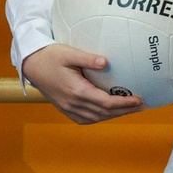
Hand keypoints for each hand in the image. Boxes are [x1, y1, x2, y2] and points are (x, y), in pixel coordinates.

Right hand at [21, 43, 145, 124]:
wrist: (31, 65)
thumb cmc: (49, 56)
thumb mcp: (68, 53)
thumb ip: (87, 59)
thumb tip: (106, 62)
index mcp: (76, 91)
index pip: (106, 103)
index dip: (124, 103)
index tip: (139, 99)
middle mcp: (73, 103)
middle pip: (104, 113)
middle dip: (124, 111)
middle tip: (142, 106)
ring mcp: (68, 108)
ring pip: (96, 118)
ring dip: (114, 115)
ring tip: (129, 109)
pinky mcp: (65, 108)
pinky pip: (86, 119)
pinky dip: (100, 117)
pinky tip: (109, 112)